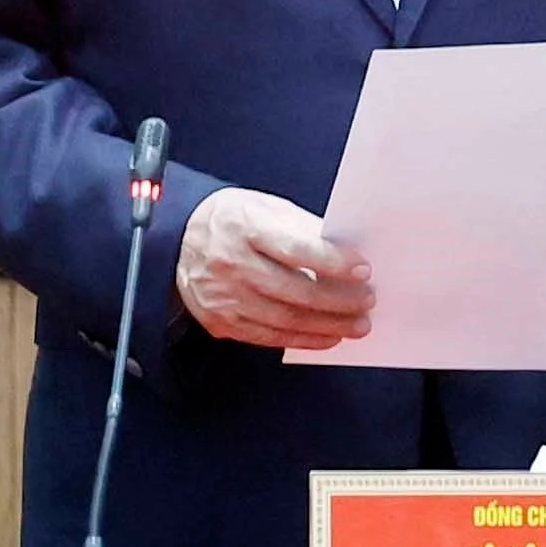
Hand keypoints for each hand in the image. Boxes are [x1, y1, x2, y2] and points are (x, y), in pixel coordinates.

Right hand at [176, 187, 373, 350]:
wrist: (177, 240)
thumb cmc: (231, 220)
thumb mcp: (264, 206)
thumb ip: (301, 227)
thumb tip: (343, 248)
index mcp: (244, 226)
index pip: (295, 247)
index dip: (332, 261)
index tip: (362, 269)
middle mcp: (231, 263)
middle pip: (294, 289)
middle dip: (338, 299)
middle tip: (368, 300)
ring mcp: (225, 297)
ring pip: (285, 319)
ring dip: (328, 325)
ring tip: (357, 324)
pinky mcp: (222, 322)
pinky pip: (269, 337)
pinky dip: (304, 339)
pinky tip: (328, 336)